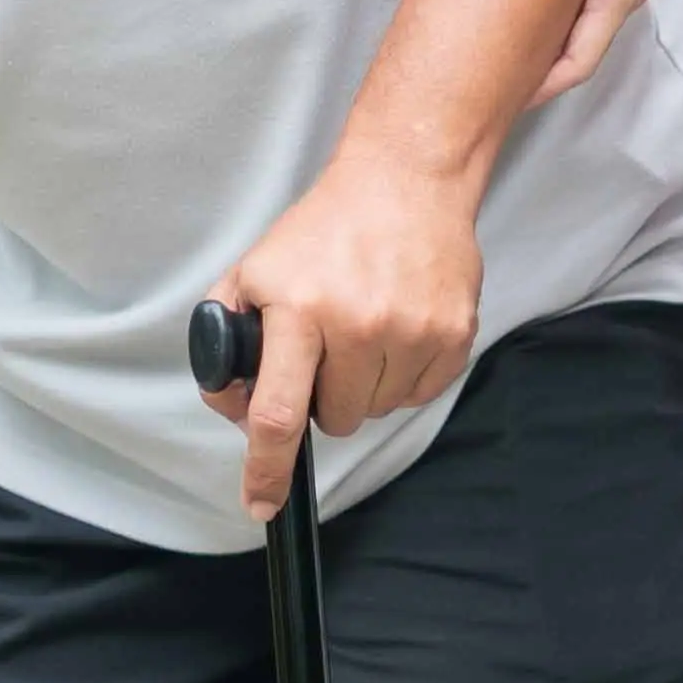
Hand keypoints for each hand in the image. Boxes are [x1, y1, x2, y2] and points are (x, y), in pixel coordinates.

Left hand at [202, 144, 484, 521]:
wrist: (407, 181)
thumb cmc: (325, 228)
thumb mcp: (256, 268)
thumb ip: (229, 334)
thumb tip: (234, 403)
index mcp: (299, 309)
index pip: (279, 412)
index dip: (266, 468)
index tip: (261, 502)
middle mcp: (359, 324)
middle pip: (336, 419)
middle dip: (323, 398)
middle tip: (324, 349)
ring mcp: (413, 331)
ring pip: (378, 411)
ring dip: (364, 386)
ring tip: (363, 329)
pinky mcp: (453, 335)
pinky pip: (418, 394)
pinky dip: (401, 375)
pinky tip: (396, 329)